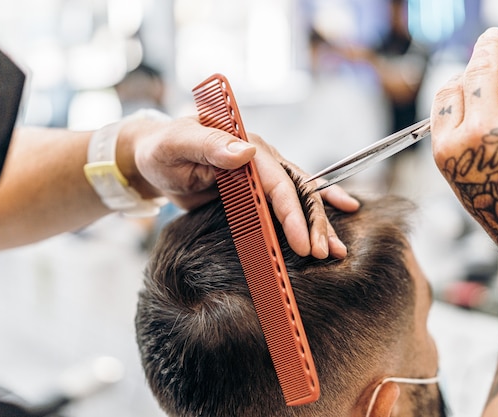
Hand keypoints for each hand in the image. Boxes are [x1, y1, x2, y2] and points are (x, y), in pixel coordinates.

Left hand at [118, 116, 359, 258]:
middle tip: (324, 254)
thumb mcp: (177, 144)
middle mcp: (261, 156)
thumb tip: (244, 151)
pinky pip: (292, 199)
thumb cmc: (162, 150)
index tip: (303, 244)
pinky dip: (315, 209)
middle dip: (313, 223)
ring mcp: (263, 172)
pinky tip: (342, 210)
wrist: (156, 159)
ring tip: (339, 250)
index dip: (293, 213)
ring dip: (321, 222)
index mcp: (246, 143)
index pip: (277, 182)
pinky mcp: (259, 188)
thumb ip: (208, 144)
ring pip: (301, 196)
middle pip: (297, 190)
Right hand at [430, 14, 497, 256]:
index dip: (460, 75)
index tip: (472, 66)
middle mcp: (481, 134)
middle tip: (495, 35)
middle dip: (487, 48)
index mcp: (450, 150)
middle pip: (478, 74)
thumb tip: (475, 90)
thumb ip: (461, 140)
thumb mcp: (467, 182)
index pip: (448, 94)